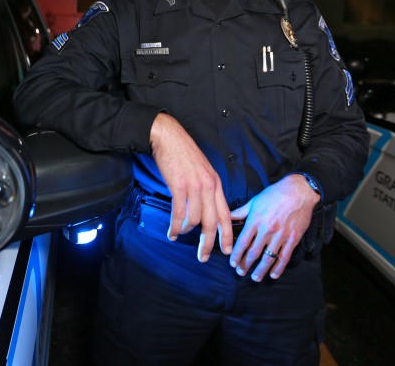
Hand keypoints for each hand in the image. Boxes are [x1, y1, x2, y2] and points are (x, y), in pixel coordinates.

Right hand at [150, 113, 233, 261]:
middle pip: (212, 222)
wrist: (168, 137)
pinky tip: (171, 232)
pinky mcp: (179, 185)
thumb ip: (206, 189)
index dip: (227, 235)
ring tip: (177, 236)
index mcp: (216, 184)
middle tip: (203, 257)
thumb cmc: (183, 153)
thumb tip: (205, 209)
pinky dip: (175, 225)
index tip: (227, 250)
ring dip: (185, 232)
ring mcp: (194, 186)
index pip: (226, 214)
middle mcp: (208, 187)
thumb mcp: (202, 170)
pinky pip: (179, 212)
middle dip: (208, 243)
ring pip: (194, 219)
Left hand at [228, 174, 318, 281]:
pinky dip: (279, 268)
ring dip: (260, 270)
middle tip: (240, 272)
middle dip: (245, 264)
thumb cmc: (275, 194)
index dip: (236, 255)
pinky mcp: (293, 238)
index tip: (232, 263)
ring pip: (268, 258)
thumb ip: (241, 212)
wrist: (299, 191)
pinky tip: (273, 275)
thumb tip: (227, 217)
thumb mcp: (254, 201)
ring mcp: (281, 235)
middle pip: (254, 253)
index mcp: (256, 220)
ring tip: (254, 277)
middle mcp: (267, 230)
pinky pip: (284, 257)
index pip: (243, 242)